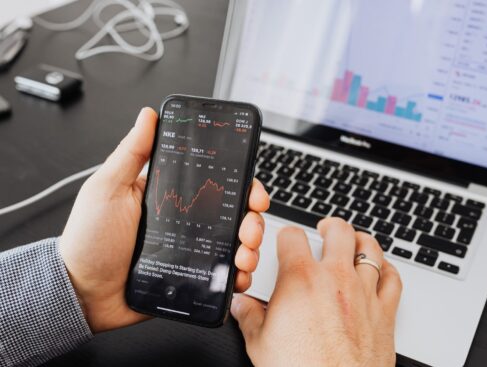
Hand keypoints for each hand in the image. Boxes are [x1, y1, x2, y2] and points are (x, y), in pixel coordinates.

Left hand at [59, 107, 268, 332]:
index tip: (251, 190)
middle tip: (248, 227)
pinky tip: (239, 274)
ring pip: (236, 243)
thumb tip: (148, 115)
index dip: (240, 183)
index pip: (215, 183)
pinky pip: (225, 274)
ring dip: (251, 246)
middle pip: (234, 213)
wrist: (83, 294)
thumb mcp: (108, 189)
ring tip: (244, 253)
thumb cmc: (90, 240)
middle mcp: (187, 221)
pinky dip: (240, 274)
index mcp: (171, 196)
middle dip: (252, 219)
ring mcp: (192, 250)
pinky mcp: (194, 276)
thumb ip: (131, 152)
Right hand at [231, 218, 401, 366]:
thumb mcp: (260, 343)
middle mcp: (335, 278)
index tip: (286, 240)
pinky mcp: (385, 311)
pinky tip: (381, 270)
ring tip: (354, 240)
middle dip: (330, 226)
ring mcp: (363, 292)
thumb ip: (249, 316)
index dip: (286, 234)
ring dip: (360, 240)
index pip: (292, 236)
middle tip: (325, 228)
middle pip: (339, 231)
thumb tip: (241, 306)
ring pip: (369, 248)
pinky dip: (388, 269)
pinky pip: (393, 278)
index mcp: (300, 279)